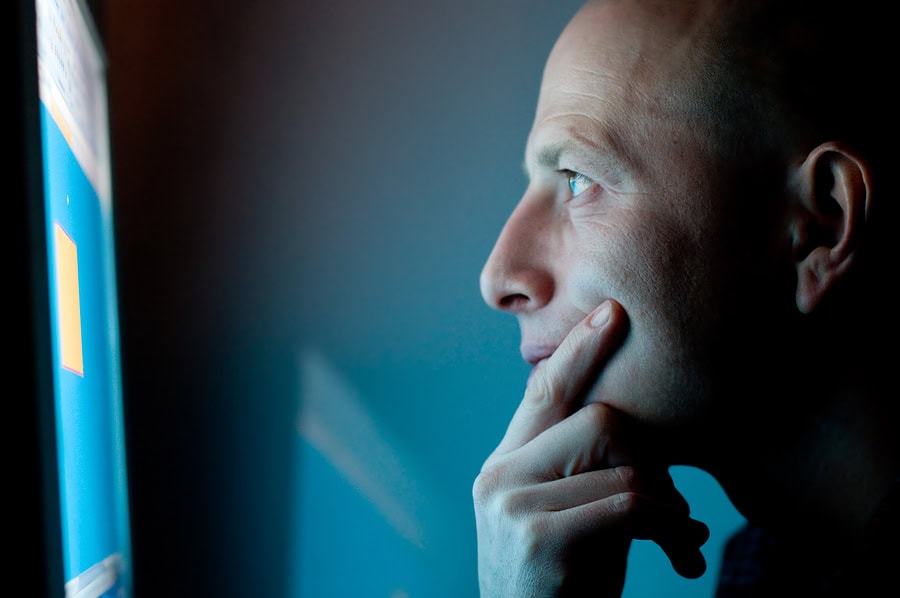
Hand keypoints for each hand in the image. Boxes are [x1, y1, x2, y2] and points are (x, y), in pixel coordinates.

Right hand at [473, 300, 708, 596]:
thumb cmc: (563, 586)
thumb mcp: (564, 517)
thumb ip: (577, 468)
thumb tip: (626, 424)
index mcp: (504, 465)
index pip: (543, 393)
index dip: (579, 350)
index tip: (612, 312)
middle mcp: (498, 476)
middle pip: (598, 419)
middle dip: (653, 458)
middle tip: (677, 504)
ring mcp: (511, 504)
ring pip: (619, 460)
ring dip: (667, 501)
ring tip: (679, 537)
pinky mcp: (537, 536)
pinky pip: (628, 503)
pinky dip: (667, 527)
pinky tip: (679, 556)